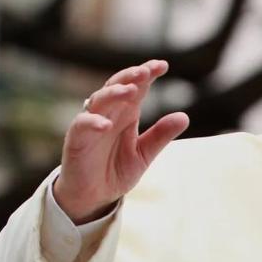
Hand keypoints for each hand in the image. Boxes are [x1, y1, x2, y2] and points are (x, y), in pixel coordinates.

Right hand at [53, 60, 188, 223]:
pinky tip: (106, 124)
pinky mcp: (76, 140)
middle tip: (146, 71)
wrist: (93, 197)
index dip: (147, 74)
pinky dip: (93, 122)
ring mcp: (91, 125)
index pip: (137, 87)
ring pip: (99, 100)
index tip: (163, 65)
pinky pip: (81, 126)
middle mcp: (109, 114)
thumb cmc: (116, 170)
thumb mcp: (144, 154)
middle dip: (130, 76)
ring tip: (130, 90)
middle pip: (116, 86)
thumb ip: (161, 135)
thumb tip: (185, 116)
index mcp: (127, 114)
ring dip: (113, 93)